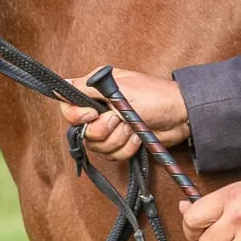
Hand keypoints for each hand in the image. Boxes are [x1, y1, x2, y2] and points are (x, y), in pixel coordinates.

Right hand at [58, 68, 186, 160]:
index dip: (77, 116)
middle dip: (103, 130)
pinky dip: (127, 148)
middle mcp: (100, 109)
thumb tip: (59, 85)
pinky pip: (112, 155)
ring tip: (134, 128)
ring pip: (98, 146)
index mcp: (96, 91)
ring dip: (118, 140)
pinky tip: (138, 138)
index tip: (93, 115)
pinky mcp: (122, 142)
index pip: (68, 107)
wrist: (182, 116)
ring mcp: (111, 128)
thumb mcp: (120, 88)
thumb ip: (87, 88)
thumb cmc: (155, 96)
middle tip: (121, 121)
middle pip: (83, 131)